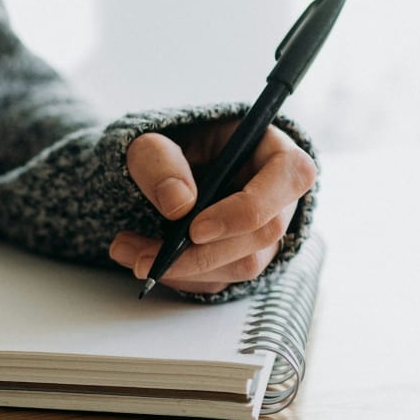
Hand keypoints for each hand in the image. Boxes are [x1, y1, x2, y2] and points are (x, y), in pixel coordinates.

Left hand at [108, 123, 315, 294]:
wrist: (155, 170)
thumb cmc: (165, 144)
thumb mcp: (149, 140)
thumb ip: (159, 161)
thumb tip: (179, 203)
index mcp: (272, 150)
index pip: (291, 176)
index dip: (247, 209)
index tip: (195, 229)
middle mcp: (279, 195)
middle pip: (264, 234)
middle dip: (201, 253)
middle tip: (144, 257)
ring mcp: (264, 231)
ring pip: (243, 266)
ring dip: (183, 269)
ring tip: (127, 252)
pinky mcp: (242, 257)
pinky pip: (221, 280)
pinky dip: (180, 277)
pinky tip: (145, 259)